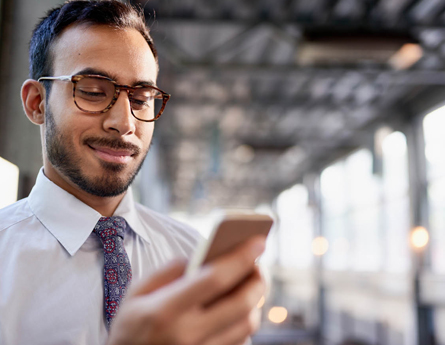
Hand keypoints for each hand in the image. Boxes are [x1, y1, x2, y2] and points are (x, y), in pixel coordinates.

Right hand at [107, 236, 265, 344]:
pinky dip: (245, 320)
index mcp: (166, 311)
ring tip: (250, 283)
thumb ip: (166, 271)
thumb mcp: (135, 294)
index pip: (215, 279)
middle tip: (258, 264)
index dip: (241, 257)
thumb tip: (198, 257)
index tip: (258, 241)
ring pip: (247, 325)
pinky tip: (238, 308)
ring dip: (255, 300)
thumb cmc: (130, 328)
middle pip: (242, 304)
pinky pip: (241, 341)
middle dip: (258, 278)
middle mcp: (188, 336)